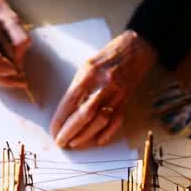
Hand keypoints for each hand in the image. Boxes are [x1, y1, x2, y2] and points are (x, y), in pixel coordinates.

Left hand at [51, 30, 157, 148]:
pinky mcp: (126, 99)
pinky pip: (117, 119)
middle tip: (61, 141)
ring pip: (101, 120)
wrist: (137, 48)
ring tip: (74, 142)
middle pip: (85, 114)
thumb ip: (78, 85)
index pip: (71, 101)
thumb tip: (67, 109)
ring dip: (86, 134)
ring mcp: (117, 93)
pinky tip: (98, 140)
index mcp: (90, 73)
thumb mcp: (88, 64)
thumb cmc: (109, 54)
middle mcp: (104, 85)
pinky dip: (107, 132)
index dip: (61, 118)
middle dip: (70, 131)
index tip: (54, 130)